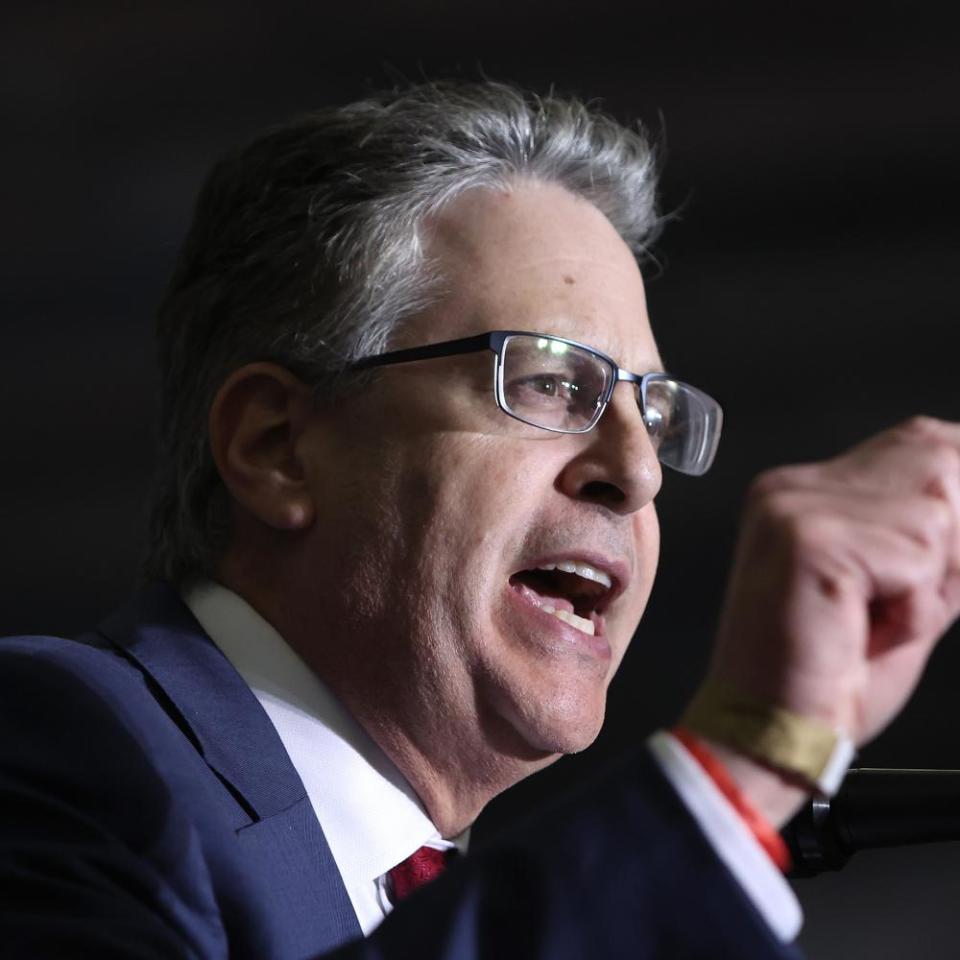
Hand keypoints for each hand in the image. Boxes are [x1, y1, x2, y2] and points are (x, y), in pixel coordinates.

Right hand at [709, 416, 959, 746]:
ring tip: (876, 621)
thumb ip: (941, 540)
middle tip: (901, 603)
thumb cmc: (829, 676)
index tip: (954, 561)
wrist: (767, 734)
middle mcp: (789, 487)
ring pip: (935, 514)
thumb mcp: (904, 591)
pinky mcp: (807, 539)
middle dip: (953, 544)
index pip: (925, 441)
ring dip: (932, 582)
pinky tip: (863, 629)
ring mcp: (793, 508)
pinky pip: (917, 555)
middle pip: (940, 463)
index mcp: (803, 492)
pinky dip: (915, 606)